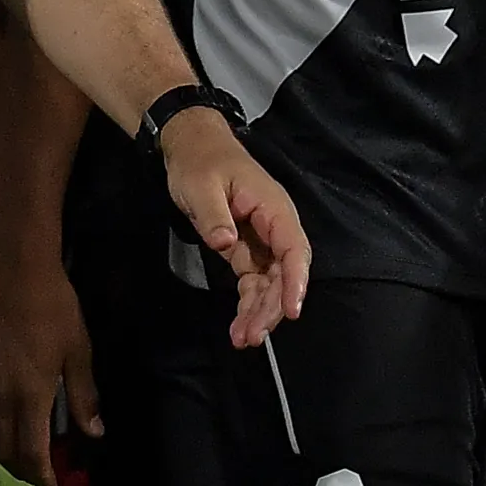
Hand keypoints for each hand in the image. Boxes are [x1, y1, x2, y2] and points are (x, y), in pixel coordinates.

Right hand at [0, 241, 95, 485]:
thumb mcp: (78, 350)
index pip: (32, 453)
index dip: (41, 478)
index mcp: (30, 397)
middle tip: (36, 470)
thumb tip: (94, 432)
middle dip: (20, 468)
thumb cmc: (53, 306)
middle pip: (3, 449)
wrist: (14, 267)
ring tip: (14, 445)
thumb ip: (83, 395)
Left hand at [157, 112, 310, 348]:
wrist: (191, 147)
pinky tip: (240, 326)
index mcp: (271, 206)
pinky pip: (255, 283)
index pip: (293, 247)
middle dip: (273, 307)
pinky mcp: (247, 251)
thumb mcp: (201, 185)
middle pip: (284, 272)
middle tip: (253, 335)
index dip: (295, 280)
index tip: (291, 309)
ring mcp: (262, 241)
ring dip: (261, 312)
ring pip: (271, 283)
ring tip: (244, 338)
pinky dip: (249, 305)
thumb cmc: (200, 161)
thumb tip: (226, 242)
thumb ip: (215, 215)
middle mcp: (273, 226)